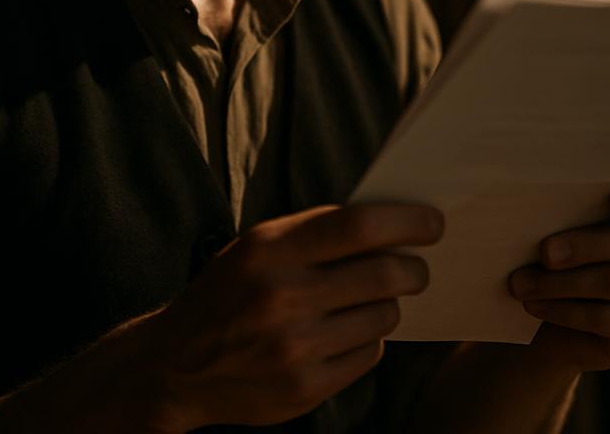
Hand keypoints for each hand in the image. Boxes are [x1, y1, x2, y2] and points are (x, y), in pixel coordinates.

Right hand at [142, 202, 443, 429]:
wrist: (176, 365)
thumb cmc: (227, 291)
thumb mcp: (258, 245)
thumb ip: (314, 231)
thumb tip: (388, 221)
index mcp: (272, 249)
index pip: (359, 226)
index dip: (406, 220)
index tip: (433, 222)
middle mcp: (284, 296)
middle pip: (384, 274)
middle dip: (414, 269)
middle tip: (417, 268)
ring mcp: (296, 347)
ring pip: (383, 317)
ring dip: (388, 306)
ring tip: (369, 301)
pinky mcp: (305, 389)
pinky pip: (370, 355)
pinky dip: (370, 339)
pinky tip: (346, 332)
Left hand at [507, 171, 609, 372]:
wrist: (559, 306)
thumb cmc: (564, 241)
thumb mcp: (568, 216)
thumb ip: (570, 202)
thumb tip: (532, 194)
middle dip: (583, 246)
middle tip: (544, 253)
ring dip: (562, 283)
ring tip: (522, 284)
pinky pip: (607, 318)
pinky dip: (565, 311)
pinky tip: (536, 305)